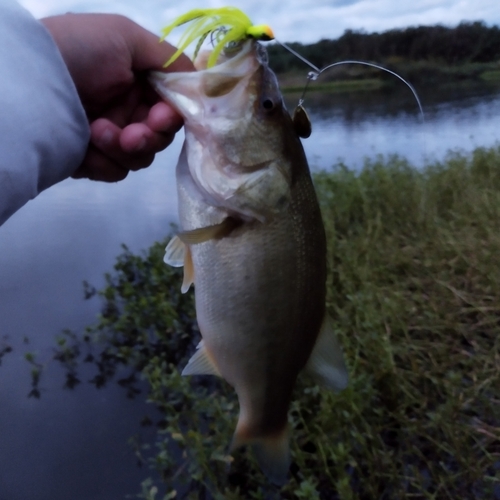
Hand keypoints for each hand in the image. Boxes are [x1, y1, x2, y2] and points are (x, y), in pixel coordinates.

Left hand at [41, 13, 193, 180]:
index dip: (172, 118)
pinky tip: (84, 146)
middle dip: (149, 137)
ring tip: (96, 132)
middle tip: (131, 134)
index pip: (170, 109)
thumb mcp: (126, 37)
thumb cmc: (80, 52)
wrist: (29, 81)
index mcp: (137, 82)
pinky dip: (104, 162)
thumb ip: (169, 59)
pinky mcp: (91, 159)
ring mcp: (109, 136)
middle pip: (160, 138)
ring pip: (140, 158)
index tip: (161, 118)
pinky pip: (115, 171)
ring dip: (124, 149)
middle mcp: (126, 109)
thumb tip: (201, 84)